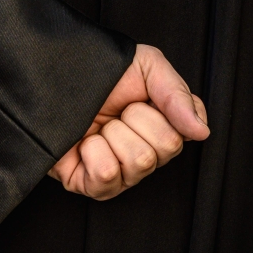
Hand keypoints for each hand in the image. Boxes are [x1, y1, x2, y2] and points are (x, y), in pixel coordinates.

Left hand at [48, 44, 208, 199]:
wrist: (51, 74)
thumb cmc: (99, 72)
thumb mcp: (147, 66)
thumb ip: (178, 96)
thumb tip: (201, 131)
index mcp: (163, 127)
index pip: (189, 131)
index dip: (168, 108)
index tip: (144, 95)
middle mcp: (146, 153)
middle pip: (166, 147)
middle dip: (137, 118)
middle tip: (118, 109)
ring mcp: (121, 173)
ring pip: (139, 162)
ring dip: (114, 134)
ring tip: (99, 125)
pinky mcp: (92, 186)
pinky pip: (106, 175)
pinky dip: (92, 152)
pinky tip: (84, 143)